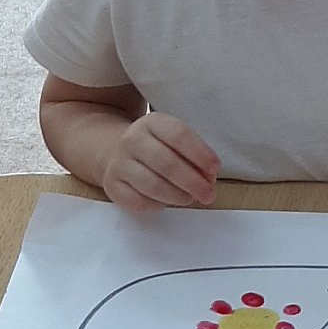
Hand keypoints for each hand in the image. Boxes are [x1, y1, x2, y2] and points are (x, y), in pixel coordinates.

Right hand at [101, 113, 219, 212]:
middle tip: (208, 194)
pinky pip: (138, 201)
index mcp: (152, 123)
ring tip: (189, 198)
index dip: (201, 153)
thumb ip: (195, 156)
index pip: (179, 135)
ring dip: (177, 196)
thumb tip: (208, 178)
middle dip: (193, 182)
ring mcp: (119, 163)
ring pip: (152, 185)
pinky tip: (166, 202)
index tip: (215, 168)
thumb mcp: (175, 141)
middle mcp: (132, 140)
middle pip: (167, 163)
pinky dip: (158, 205)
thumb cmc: (158, 147)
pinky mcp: (112, 185)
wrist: (115, 150)